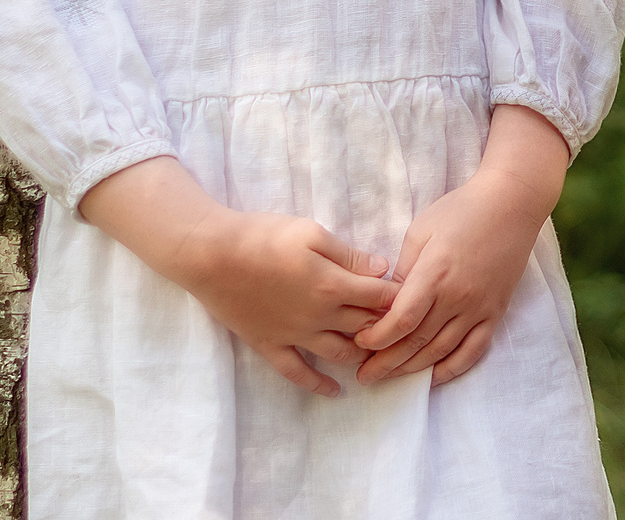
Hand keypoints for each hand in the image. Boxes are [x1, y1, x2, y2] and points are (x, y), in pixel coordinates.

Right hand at [175, 210, 402, 396]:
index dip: (401, 296)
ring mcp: (294, 335)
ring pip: (340, 355)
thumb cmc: (263, 236)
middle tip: (402, 325)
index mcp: (332, 285)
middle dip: (388, 327)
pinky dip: (318, 385)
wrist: (211, 255)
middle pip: (366, 329)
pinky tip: (335, 392)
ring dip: (362, 355)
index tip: (413, 293)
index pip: (381, 298)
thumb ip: (349, 255)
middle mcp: (318, 317)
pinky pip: (297, 373)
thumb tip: (383, 270)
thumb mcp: (312, 233)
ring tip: (376, 353)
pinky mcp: (270, 345)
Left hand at [354, 106, 567, 386]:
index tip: (360, 342)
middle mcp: (458, 297)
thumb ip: (404, 269)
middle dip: (386, 362)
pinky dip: (452, 369)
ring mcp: (479, 307)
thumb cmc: (462, 210)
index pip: (402, 320)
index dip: (378, 338)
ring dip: (412, 369)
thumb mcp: (421, 230)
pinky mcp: (495, 312)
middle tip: (364, 374)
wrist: (512, 203)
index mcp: (435, 273)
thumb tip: (388, 302)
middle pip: (417, 341)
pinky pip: (474, 350)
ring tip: (388, 378)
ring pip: (441, 351)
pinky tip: (433, 377)